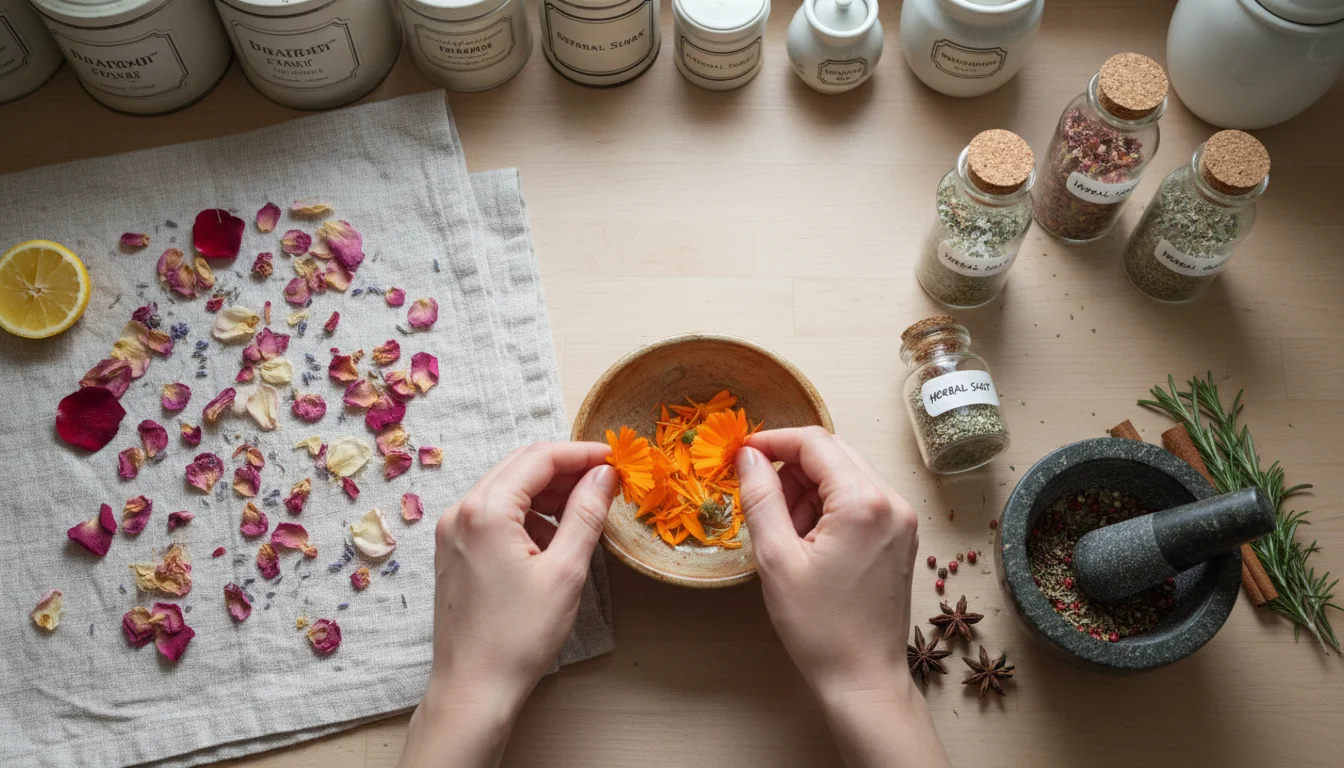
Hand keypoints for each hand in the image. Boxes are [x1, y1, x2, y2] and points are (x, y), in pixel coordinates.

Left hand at [401, 442, 616, 767]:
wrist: (473, 689)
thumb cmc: (518, 636)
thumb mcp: (565, 571)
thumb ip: (586, 514)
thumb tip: (605, 474)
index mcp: (485, 510)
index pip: (539, 458)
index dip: (582, 453)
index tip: (616, 459)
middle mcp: (460, 512)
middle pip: (520, 467)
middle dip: (565, 470)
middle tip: (605, 483)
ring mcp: (451, 532)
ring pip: (506, 490)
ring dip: (546, 494)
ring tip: (583, 514)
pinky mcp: (452, 552)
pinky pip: (493, 515)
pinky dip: (526, 516)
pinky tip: (552, 541)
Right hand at [736, 427, 948, 767]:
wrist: (863, 678)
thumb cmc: (819, 627)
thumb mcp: (776, 559)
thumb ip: (760, 498)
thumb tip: (748, 456)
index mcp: (863, 502)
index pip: (815, 443)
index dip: (773, 441)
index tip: (741, 454)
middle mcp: (891, 501)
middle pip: (834, 454)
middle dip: (791, 468)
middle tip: (760, 499)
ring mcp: (902, 519)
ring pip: (846, 475)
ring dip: (809, 489)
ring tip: (786, 533)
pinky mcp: (901, 536)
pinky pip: (860, 500)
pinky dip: (829, 507)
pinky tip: (809, 541)